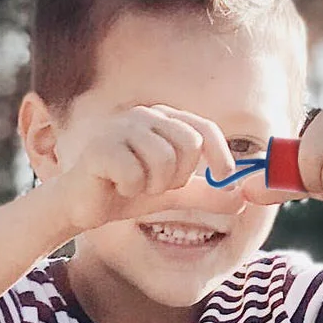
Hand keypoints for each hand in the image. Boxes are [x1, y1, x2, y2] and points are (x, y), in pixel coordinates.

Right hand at [51, 105, 237, 233]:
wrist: (80, 206)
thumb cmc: (125, 193)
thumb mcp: (172, 194)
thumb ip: (204, 194)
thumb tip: (241, 200)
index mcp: (163, 120)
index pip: (204, 130)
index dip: (221, 155)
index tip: (225, 178)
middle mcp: (144, 116)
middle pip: (188, 145)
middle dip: (178, 177)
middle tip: (155, 186)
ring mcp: (120, 127)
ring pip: (163, 161)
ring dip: (152, 186)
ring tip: (134, 186)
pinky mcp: (100, 147)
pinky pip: (135, 174)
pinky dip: (129, 189)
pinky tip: (115, 186)